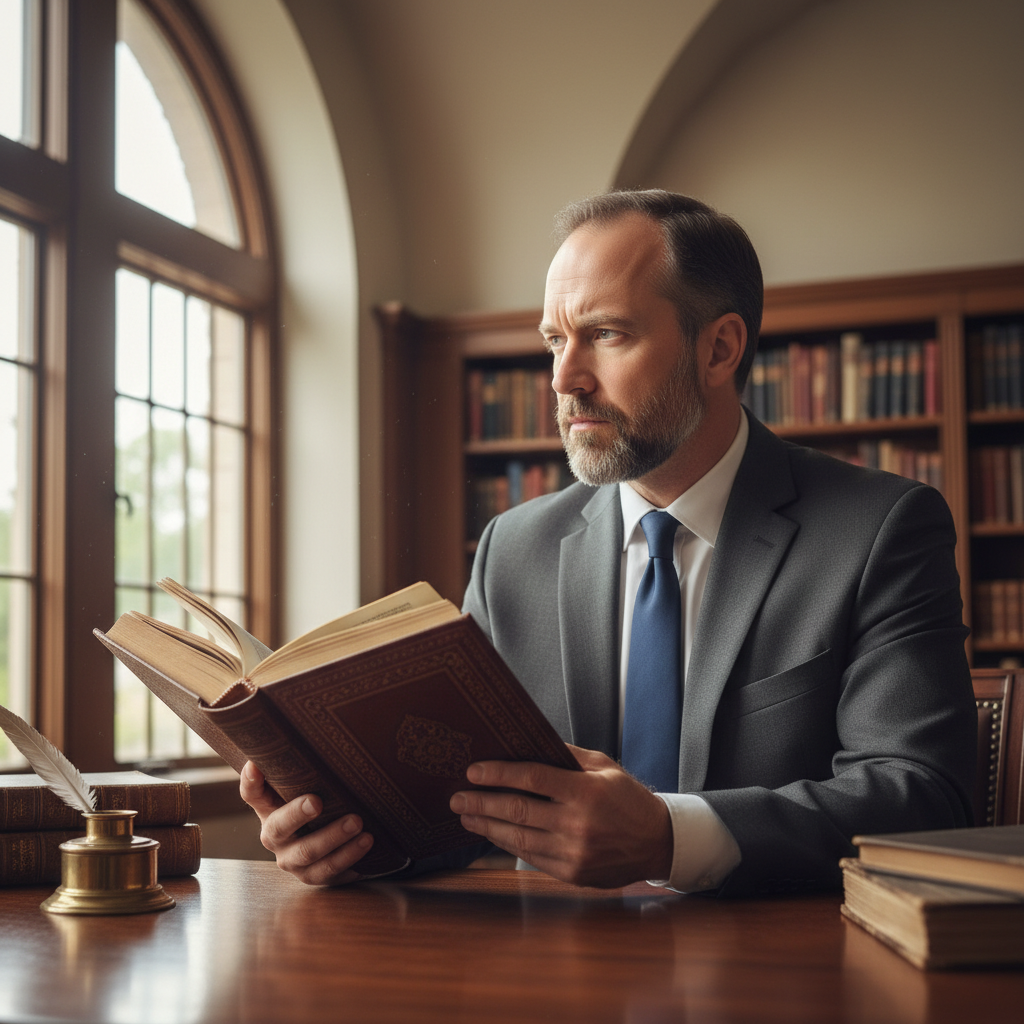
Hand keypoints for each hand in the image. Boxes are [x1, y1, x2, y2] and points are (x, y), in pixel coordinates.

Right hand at [239, 761, 373, 885]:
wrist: (334, 844)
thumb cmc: (322, 803)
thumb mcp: (310, 787)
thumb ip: (307, 766)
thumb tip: (318, 725)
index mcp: (269, 809)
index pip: (252, 794)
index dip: (250, 781)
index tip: (255, 764)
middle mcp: (275, 837)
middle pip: (279, 828)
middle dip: (297, 814)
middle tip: (317, 801)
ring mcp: (292, 860)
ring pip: (308, 853)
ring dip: (334, 838)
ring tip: (359, 824)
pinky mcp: (313, 877)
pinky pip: (329, 872)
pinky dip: (349, 859)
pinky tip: (366, 845)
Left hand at [448, 745, 672, 887]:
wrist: (658, 842)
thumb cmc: (628, 798)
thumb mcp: (603, 766)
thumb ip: (566, 755)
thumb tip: (526, 743)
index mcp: (586, 791)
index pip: (532, 778)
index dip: (498, 774)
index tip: (473, 771)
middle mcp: (578, 823)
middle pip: (517, 810)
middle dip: (481, 803)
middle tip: (457, 797)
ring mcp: (574, 852)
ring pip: (518, 838)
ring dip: (487, 827)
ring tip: (466, 816)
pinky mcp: (572, 873)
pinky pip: (531, 857)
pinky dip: (508, 845)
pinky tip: (493, 834)